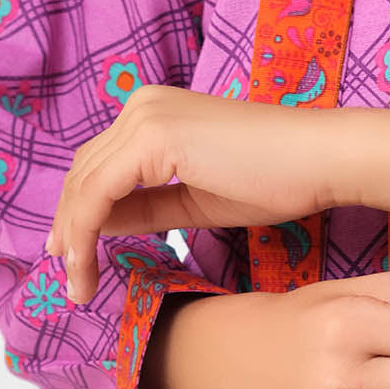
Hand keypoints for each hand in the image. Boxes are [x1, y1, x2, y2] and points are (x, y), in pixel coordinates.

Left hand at [45, 85, 330, 302]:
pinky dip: (85, 231)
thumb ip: (147, 208)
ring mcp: (145, 117)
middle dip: (70, 229)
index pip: (101, 167)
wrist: (319, 160)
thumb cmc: (277, 178)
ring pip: (84, 184)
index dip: (81, 215)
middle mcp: (142, 106)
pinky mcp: (152, 137)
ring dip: (74, 238)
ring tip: (77, 282)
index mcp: (155, 114)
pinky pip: (99, 192)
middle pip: (83, 173)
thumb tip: (99, 225)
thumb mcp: (196, 202)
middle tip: (70, 278)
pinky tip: (87, 262)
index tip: (76, 258)